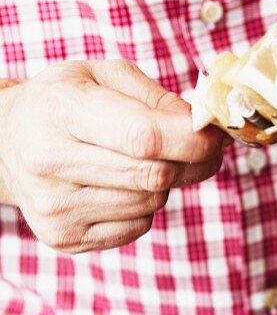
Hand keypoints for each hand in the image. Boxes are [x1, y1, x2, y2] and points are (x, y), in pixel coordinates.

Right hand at [0, 59, 226, 252]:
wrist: (4, 143)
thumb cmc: (63, 102)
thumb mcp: (102, 76)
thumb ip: (155, 97)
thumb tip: (202, 125)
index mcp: (59, 111)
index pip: (141, 137)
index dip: (191, 139)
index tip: (216, 134)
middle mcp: (49, 163)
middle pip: (152, 175)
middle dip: (192, 161)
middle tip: (205, 147)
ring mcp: (55, 208)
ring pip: (150, 203)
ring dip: (166, 182)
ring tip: (147, 160)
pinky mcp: (64, 238)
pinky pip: (136, 227)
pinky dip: (144, 207)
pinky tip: (122, 184)